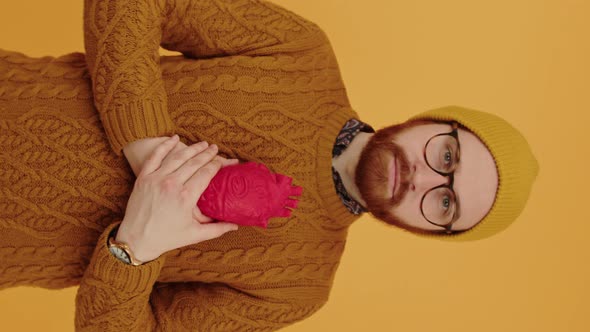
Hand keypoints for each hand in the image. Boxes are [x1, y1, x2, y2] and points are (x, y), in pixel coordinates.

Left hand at [116, 135, 238, 262]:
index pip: (206, 173)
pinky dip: (165, 145)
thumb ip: (217, 229)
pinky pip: (155, 156)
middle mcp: (172, 184)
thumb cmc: (167, 238)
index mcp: (186, 197)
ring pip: (178, 157)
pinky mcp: (143, 177)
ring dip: (192, 148)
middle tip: (215, 148)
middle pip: (194, 162)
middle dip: (207, 154)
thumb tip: (236, 225)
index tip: (223, 161)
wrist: (136, 240)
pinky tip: (174, 138)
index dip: (216, 165)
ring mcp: (156, 179)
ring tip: (202, 144)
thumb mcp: (195, 235)